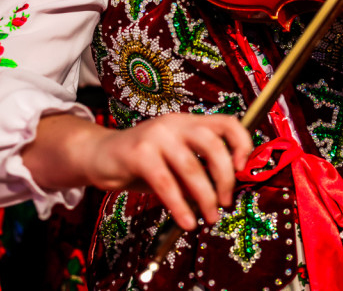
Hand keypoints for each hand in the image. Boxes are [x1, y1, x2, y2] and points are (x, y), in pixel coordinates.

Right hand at [84, 113, 251, 229]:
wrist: (99, 155)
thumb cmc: (142, 161)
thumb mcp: (175, 161)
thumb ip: (198, 170)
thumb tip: (224, 194)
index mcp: (189, 122)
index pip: (227, 123)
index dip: (242, 144)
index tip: (243, 169)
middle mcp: (176, 124)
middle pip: (213, 145)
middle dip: (225, 178)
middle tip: (226, 201)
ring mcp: (156, 136)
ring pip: (192, 167)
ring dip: (205, 197)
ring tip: (209, 217)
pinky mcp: (139, 154)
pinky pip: (166, 183)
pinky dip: (180, 206)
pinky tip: (186, 221)